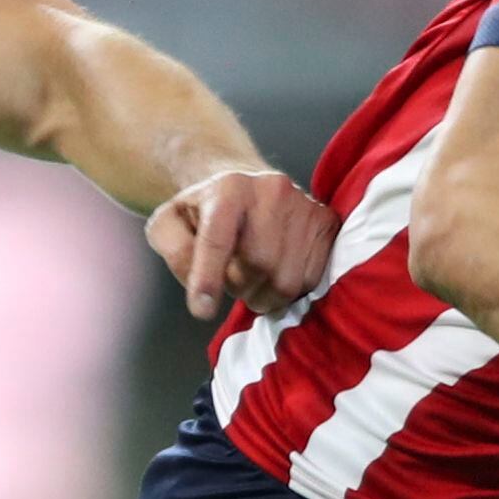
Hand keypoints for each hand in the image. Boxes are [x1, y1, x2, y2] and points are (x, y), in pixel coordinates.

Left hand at [143, 168, 336, 327]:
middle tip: (232, 280)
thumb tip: (201, 290)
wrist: (248, 190)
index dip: (208, 278)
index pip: (218, 238)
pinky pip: (313, 278)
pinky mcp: (327, 223)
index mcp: (228, 187)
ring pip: (288, 279)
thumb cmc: (206, 214)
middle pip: (259, 264)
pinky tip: (278, 273)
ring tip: (254, 279)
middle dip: (241, 286)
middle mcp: (272, 189)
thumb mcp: (171, 224)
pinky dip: (292, 289)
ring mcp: (304, 205)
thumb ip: (175, 251)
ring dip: (266, 294)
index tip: (201, 311)